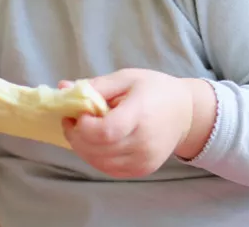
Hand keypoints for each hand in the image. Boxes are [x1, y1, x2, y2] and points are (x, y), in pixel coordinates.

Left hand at [60, 69, 200, 178]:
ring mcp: (143, 160)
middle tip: (71, 121)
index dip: (84, 126)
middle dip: (76, 136)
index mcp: (140, 114)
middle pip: (98, 149)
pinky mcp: (142, 170)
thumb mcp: (127, 78)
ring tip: (82, 131)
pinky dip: (95, 157)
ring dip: (82, 148)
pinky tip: (95, 142)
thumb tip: (63, 89)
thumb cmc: (155, 90)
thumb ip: (96, 86)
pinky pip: (109, 169)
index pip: (106, 131)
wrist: (186, 113)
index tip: (79, 114)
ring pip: (99, 162)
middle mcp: (143, 142)